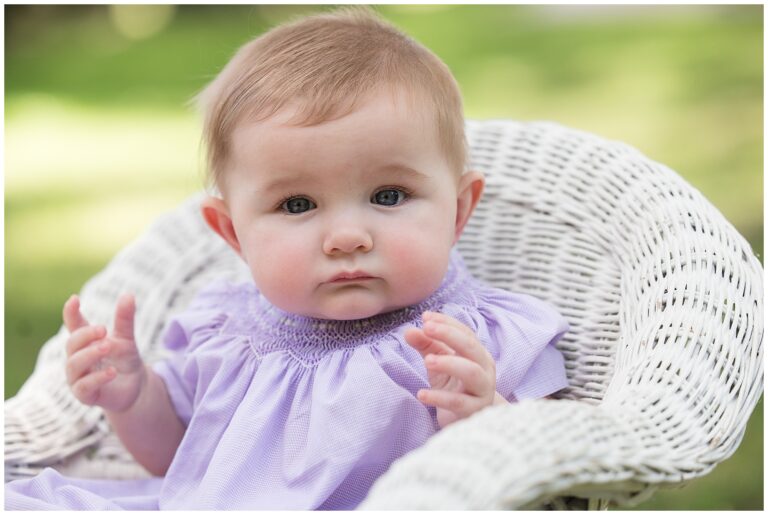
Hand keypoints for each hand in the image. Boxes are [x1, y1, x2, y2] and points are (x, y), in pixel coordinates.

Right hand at [63, 293, 145, 412]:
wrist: (136, 387)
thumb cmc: (125, 360)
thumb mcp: (126, 338)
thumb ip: (125, 319)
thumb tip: (128, 294)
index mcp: (86, 342)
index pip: (73, 326)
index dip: (71, 313)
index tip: (74, 299)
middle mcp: (77, 358)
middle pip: (71, 343)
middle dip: (86, 335)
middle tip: (104, 330)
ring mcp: (78, 377)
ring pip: (74, 364)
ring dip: (90, 354)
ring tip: (107, 346)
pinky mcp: (84, 395)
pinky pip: (83, 386)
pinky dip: (96, 378)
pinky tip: (112, 371)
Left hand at [404, 311, 496, 427]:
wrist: (465, 420)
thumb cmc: (453, 387)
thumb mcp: (438, 363)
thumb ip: (426, 345)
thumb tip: (409, 330)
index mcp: (478, 354)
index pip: (465, 332)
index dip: (446, 323)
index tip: (425, 317)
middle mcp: (485, 369)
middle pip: (471, 347)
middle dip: (449, 335)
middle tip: (426, 329)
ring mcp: (482, 390)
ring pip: (471, 372)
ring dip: (449, 363)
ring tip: (426, 360)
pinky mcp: (474, 411)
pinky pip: (458, 402)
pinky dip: (439, 397)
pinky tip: (421, 394)